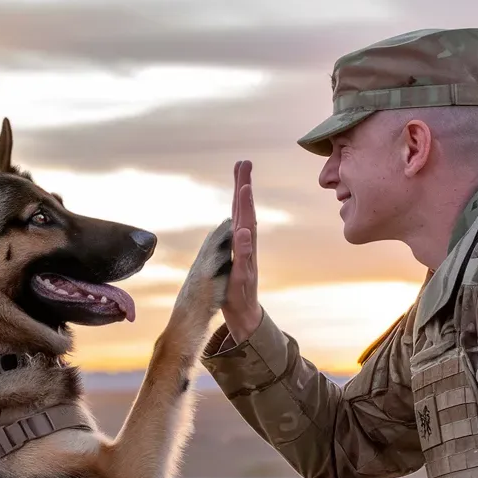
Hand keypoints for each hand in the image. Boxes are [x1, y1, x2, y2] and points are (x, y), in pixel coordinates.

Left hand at [221, 160, 260, 343]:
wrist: (243, 313)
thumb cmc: (234, 285)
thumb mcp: (230, 257)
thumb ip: (232, 238)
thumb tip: (233, 218)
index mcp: (241, 240)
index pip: (240, 209)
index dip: (240, 186)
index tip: (241, 164)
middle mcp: (246, 246)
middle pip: (246, 212)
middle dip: (245, 188)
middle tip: (245, 164)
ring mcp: (246, 261)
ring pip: (247, 231)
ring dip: (246, 210)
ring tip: (245, 189)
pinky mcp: (243, 277)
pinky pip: (244, 259)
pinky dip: (243, 245)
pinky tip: (242, 231)